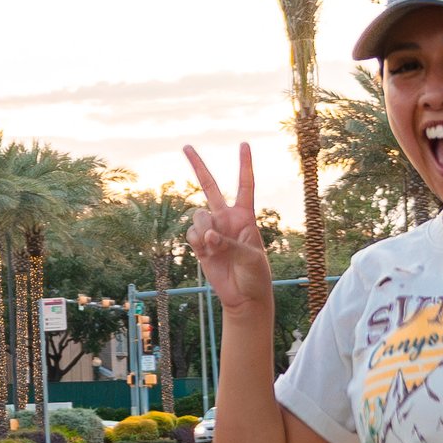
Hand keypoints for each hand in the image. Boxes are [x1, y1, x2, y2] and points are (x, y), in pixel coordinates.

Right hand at [181, 143, 275, 313]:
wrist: (244, 297)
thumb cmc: (256, 274)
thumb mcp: (252, 256)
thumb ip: (229, 242)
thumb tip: (208, 236)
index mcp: (245, 217)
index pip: (245, 185)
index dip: (244, 165)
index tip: (244, 145)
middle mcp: (226, 219)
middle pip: (210, 187)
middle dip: (198, 166)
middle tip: (186, 146)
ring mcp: (211, 231)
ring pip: (198, 216)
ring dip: (204, 229)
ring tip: (215, 246)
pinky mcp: (200, 245)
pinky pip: (191, 234)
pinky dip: (198, 241)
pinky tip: (207, 252)